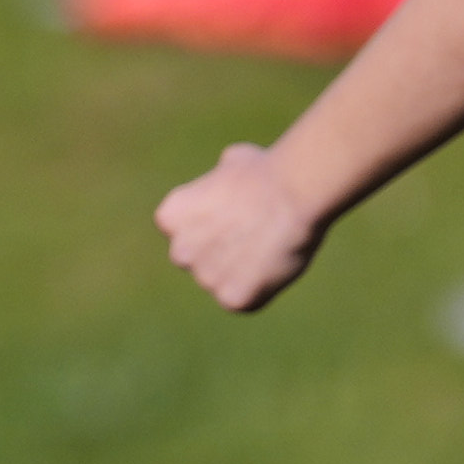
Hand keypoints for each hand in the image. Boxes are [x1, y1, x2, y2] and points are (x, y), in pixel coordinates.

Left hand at [156, 140, 327, 313]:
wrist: (292, 193)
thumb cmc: (267, 172)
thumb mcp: (232, 162)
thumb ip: (219, 180)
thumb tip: (227, 172)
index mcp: (170, 218)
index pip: (183, 233)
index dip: (211, 226)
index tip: (237, 217)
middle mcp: (180, 252)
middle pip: (197, 262)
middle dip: (220, 254)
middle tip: (254, 236)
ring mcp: (205, 279)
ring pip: (222, 283)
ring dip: (242, 272)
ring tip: (270, 247)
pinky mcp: (233, 300)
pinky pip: (247, 300)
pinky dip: (262, 289)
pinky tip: (276, 264)